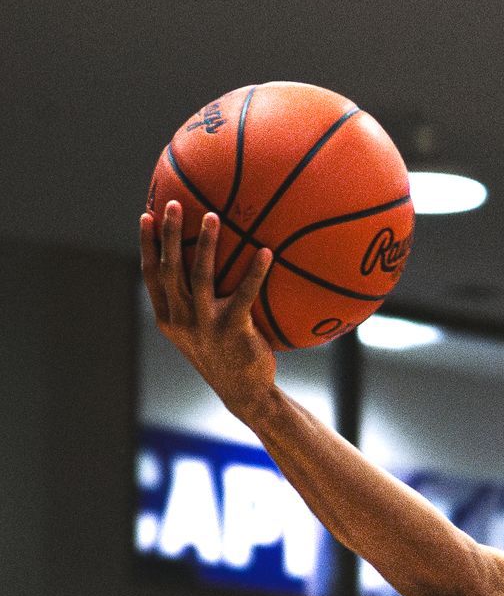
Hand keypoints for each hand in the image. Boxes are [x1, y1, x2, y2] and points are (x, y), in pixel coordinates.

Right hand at [139, 198, 279, 415]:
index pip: (151, 275)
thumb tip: (199, 263)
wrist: (244, 392)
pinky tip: (266, 252)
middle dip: (169, 233)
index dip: (148, 245)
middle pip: (170, 269)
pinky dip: (256, 271)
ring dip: (205, 243)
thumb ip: (192, 303)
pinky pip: (245, 293)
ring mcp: (205, 325)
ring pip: (200, 275)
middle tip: (174, 203)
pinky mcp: (232, 329)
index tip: (145, 216)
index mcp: (168, 318)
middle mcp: (180, 320)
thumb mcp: (198, 330)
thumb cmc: (224, 355)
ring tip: (213, 215)